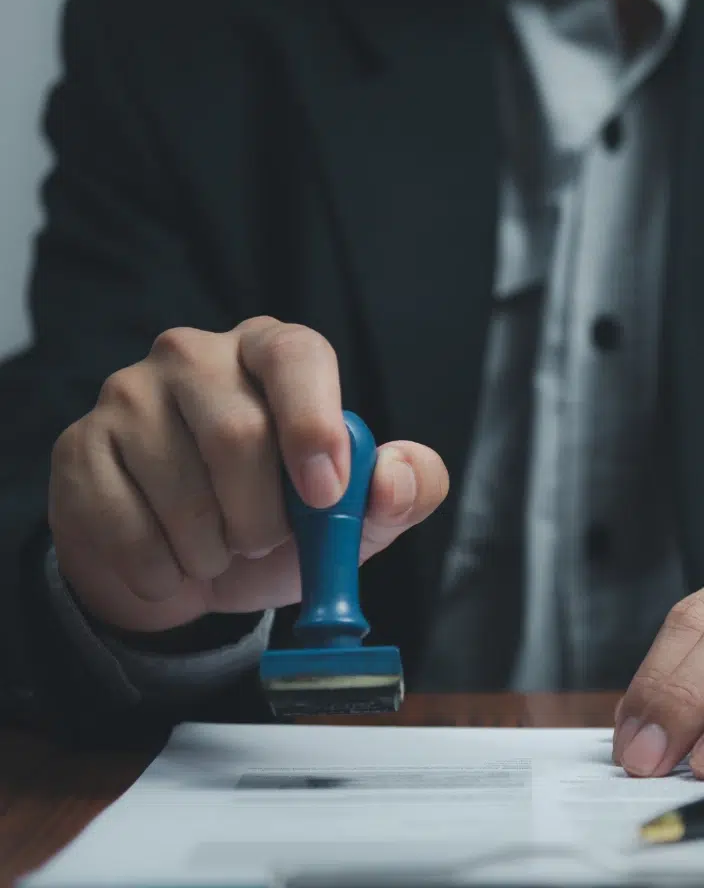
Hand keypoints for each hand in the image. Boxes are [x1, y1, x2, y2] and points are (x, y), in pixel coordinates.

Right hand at [48, 316, 449, 632]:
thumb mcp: (355, 516)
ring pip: (180, 490)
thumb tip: (396, 476)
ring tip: (219, 550)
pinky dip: (164, 570)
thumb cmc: (281, 525)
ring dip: (213, 550)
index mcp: (274, 353)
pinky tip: (171, 563)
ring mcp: (128, 393)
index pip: (296, 356)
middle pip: (237, 433)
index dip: (312, 424)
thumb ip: (402, 492)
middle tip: (264, 542)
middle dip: (263, 517)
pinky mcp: (80, 446)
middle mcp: (196, 355)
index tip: (325, 494)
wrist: (187, 572)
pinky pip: (126, 526)